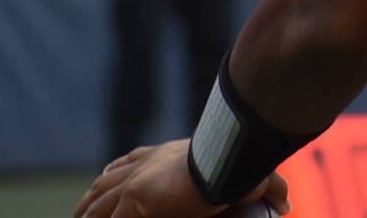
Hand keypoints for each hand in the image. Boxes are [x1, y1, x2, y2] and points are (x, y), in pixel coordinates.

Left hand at [75, 139, 288, 217]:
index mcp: (166, 155)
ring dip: (85, 213)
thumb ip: (268, 189)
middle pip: (107, 180)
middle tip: (80, 211)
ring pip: (98, 202)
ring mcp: (135, 181)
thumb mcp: (250, 178)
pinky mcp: (132, 200)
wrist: (227, 165)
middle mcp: (146, 164)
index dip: (118, 170)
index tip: (107, 176)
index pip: (133, 160)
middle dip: (92, 196)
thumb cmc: (242, 166)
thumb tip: (286, 205)